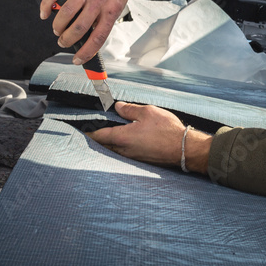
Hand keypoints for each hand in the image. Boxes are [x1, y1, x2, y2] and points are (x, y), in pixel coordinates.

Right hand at [40, 0, 145, 63]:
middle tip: (64, 42)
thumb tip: (89, 37)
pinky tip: (44, 13)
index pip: (97, 38)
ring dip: (58, 27)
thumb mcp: (118, 6)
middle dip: (67, 40)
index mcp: (110, 10)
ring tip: (58, 31)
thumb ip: (103, 20)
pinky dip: (46, 4)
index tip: (77, 60)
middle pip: (78, 28)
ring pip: (66, 14)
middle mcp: (97, 0)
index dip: (85, 52)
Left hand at [87, 102, 212, 172]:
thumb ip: (130, 109)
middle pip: (104, 144)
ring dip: (111, 140)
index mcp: (122, 137)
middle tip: (96, 124)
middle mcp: (124, 150)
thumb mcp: (148, 112)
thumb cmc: (167, 130)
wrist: (184, 148)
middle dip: (99, 135)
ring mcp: (132, 156)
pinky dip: (122, 144)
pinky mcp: (141, 159)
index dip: (88, 130)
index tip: (82, 125)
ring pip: (114, 148)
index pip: (97, 135)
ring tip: (112, 128)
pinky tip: (129, 136)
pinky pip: (125, 151)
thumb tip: (118, 107)